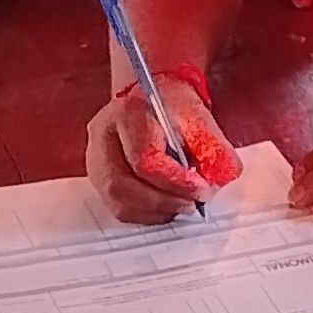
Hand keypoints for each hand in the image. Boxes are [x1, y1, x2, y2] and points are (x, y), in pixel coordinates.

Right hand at [83, 70, 234, 224]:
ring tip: (181, 205)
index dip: (176, 183)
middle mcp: (103, 136)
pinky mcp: (98, 177)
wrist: (152, 97)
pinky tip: (166, 206)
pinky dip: (146, 214)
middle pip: (123, 186)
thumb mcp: (199, 119)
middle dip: (164, 202)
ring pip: (118, 202)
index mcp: (128, 113)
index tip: (201, 191)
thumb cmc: (173, 108)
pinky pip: (118, 208)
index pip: (144, 160)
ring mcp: (95, 159)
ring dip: (155, 211)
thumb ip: (213, 149)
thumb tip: (217, 181)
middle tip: (192, 204)